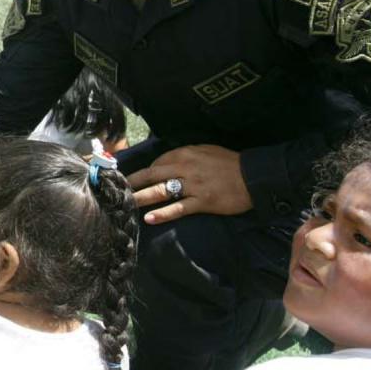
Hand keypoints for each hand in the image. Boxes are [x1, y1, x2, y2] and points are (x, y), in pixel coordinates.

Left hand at [126, 145, 252, 225]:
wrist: (254, 175)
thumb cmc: (229, 163)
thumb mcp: (205, 150)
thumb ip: (185, 155)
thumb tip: (166, 162)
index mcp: (185, 153)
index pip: (157, 162)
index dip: (142, 172)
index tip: (131, 179)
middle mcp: (185, 167)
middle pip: (152, 174)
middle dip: (132, 182)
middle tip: (116, 190)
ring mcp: (193, 185)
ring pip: (161, 191)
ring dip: (141, 197)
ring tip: (125, 204)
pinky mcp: (203, 201)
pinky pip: (179, 208)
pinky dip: (163, 213)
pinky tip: (149, 218)